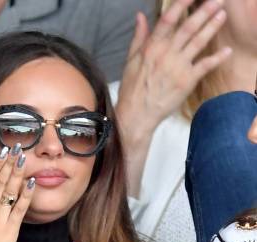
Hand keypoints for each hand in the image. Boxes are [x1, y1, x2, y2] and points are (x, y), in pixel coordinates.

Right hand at [116, 0, 230, 136]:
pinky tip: (226, 51)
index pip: (168, 19)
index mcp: (151, 47)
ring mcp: (178, 67)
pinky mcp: (187, 81)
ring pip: (198, 42)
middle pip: (188, 27)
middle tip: (218, 0)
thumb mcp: (130, 60)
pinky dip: (217, 58)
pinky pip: (205, 66)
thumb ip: (139, 37)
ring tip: (222, 15)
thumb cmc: (132, 90)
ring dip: (212, 27)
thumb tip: (140, 16)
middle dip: (204, 12)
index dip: (181, 4)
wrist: (136, 115)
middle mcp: (166, 54)